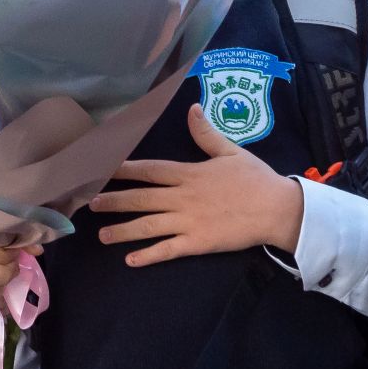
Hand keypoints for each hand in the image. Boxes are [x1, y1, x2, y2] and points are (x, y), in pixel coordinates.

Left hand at [89, 103, 303, 266]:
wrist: (277, 209)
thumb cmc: (255, 179)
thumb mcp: (230, 151)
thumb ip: (206, 133)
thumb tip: (192, 108)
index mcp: (189, 173)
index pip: (149, 169)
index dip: (124, 169)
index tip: (102, 168)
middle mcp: (183, 197)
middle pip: (141, 198)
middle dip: (114, 200)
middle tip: (90, 204)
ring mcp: (189, 221)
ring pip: (148, 226)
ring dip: (123, 230)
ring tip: (102, 235)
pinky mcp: (198, 243)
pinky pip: (168, 250)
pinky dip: (148, 255)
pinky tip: (131, 260)